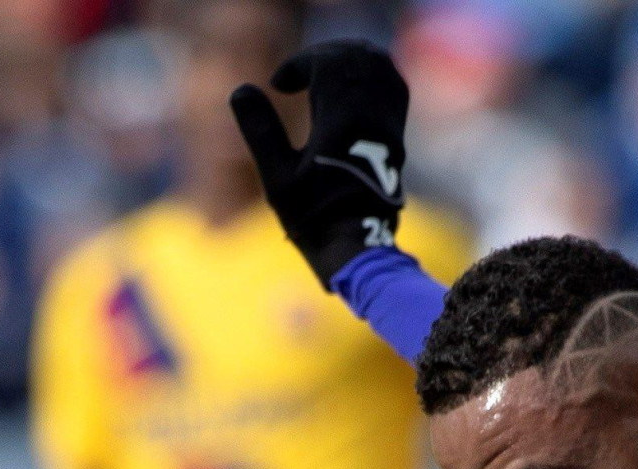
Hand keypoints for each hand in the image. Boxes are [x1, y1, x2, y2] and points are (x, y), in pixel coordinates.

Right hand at [228, 40, 409, 280]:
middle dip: (321, 55)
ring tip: (319, 73)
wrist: (359, 243)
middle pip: (354, 56)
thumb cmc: (313, 216)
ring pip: (377, 64)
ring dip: (346, 59)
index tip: (278, 84)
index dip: (299, 63)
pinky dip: (368, 71)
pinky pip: (390, 81)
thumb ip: (260, 130)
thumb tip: (240, 89)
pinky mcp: (397, 130)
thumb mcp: (277, 178)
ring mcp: (388, 121)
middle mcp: (371, 114)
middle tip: (296, 73)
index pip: (327, 63)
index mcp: (341, 121)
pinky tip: (346, 87)